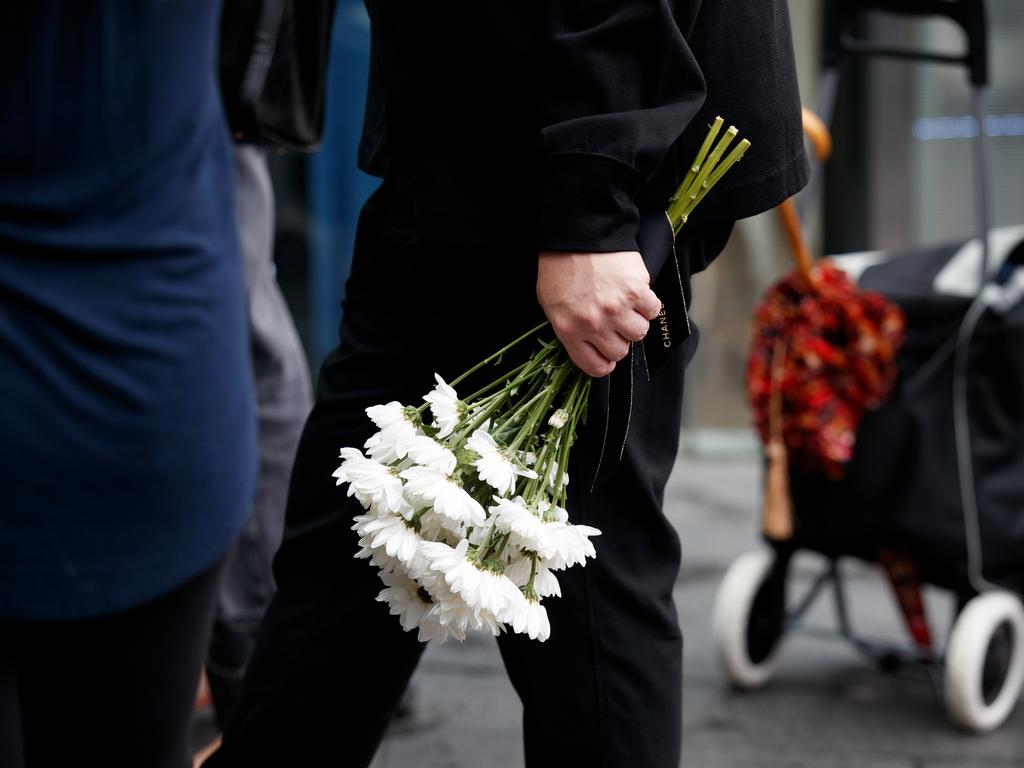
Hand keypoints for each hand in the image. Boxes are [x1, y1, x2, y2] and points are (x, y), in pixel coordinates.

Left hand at [537, 250, 661, 376]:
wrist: (578, 233)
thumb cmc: (561, 267)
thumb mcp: (551, 303)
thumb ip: (570, 328)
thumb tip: (589, 347)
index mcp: (569, 330)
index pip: (595, 366)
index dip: (604, 363)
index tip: (608, 355)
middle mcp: (593, 324)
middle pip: (620, 352)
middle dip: (619, 339)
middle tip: (614, 322)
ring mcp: (616, 308)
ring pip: (639, 333)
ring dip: (635, 321)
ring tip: (625, 305)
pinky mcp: (636, 291)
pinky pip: (653, 310)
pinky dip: (648, 304)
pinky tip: (637, 292)